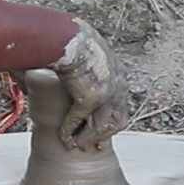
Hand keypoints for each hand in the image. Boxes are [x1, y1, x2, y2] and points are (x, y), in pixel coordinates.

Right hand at [48, 19, 129, 149]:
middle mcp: (118, 86)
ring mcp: (106, 93)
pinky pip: (79, 120)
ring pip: (100, 127)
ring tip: (73, 145)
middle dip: (102, 137)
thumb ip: (89, 69)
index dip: (110, 123)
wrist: (68, 36)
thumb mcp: (90, 55)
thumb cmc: (74, 41)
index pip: (120, 107)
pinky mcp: (90, 98)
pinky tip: (62, 137)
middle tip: (90, 147)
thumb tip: (77, 75)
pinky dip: (69, 131)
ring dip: (85, 139)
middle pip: (117, 121)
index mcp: (119, 75)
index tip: (101, 134)